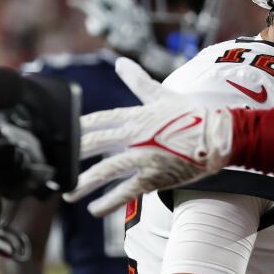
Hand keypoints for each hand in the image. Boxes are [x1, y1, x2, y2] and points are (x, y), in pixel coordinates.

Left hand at [64, 57, 233, 215]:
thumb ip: (138, 81)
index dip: (76, 127)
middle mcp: (135, 136)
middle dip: (71, 154)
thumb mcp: (163, 94)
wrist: (220, 136)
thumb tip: (120, 63)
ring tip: (68, 193)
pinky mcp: (154, 176)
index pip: (98, 120)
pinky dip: (109, 202)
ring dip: (84, 183)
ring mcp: (144, 157)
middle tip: (53, 163)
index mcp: (136, 115)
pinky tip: (94, 210)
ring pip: (106, 171)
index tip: (59, 132)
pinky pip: (126, 191)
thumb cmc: (193, 114)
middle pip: (94, 144)